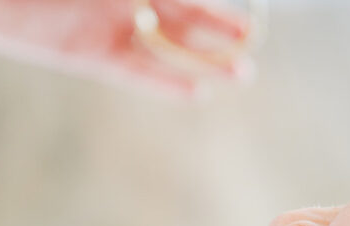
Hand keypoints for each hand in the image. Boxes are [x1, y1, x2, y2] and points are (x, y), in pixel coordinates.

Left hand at [0, 0, 251, 92]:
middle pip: (186, 16)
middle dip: (220, 29)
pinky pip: (140, 72)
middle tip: (253, 42)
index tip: (247, 19)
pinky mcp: (96, 55)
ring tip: (242, 74)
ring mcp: (114, 27)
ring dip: (206, 60)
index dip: (214, 6)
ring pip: (171, 46)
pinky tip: (197, 92)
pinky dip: (167, 82)